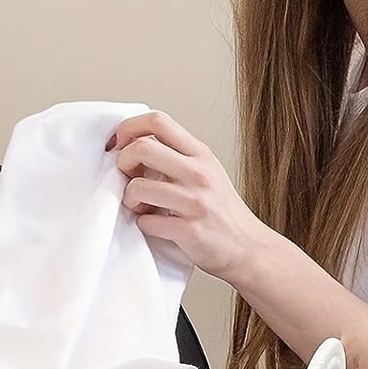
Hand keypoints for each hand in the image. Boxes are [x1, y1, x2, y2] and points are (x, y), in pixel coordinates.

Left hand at [106, 110, 260, 284]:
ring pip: (138, 187)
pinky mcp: (189, 231)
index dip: (129, 128)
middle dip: (122, 162)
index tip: (119, 143)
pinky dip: (143, 225)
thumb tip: (136, 149)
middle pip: (142, 148)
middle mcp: (198, 173)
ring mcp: (194, 202)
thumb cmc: (222, 212)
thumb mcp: (206, 173)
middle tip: (125, 177)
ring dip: (129, 199)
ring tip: (139, 207)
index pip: (158, 121)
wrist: (247, 247)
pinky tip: (154, 225)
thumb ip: (177, 158)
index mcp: (200, 154)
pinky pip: (147, 222)